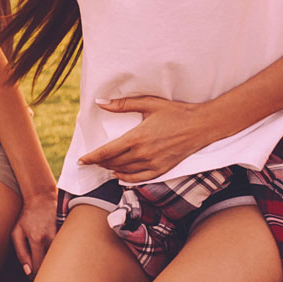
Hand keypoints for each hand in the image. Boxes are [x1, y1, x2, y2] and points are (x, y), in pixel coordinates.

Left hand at [11, 193, 56, 276]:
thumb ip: (21, 253)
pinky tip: (55, 255)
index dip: (35, 275)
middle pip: (50, 265)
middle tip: (40, 274)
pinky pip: (63, 251)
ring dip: (53, 264)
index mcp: (36, 239)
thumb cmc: (27, 217)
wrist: (42, 200)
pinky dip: (59, 256)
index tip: (33, 277)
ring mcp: (60, 236)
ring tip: (48, 265)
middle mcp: (50, 239)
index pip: (38, 266)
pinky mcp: (66, 234)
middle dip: (45, 273)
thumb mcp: (16, 233)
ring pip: (58, 259)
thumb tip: (28, 271)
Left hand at [78, 95, 217, 182]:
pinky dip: (126, 178)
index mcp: (137, 138)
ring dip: (111, 169)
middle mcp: (143, 154)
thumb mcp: (148, 103)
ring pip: (124, 171)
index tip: (81, 160)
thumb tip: (100, 102)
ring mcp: (153, 164)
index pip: (106, 152)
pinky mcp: (162, 170)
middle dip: (99, 163)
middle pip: (113, 163)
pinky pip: (139, 179)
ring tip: (103, 165)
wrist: (202, 125)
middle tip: (90, 161)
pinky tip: (120, 175)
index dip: (91, 158)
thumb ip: (123, 104)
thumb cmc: (175, 112)